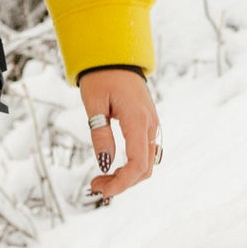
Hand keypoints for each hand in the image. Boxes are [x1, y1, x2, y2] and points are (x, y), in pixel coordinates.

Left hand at [77, 67, 160, 201]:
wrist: (116, 56)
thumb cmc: (101, 76)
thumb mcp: (94, 103)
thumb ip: (100, 134)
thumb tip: (104, 164)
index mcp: (138, 120)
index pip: (137, 163)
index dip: (122, 183)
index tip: (102, 190)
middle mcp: (151, 125)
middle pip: (145, 169)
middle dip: (122, 183)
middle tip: (95, 186)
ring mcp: (152, 125)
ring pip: (146, 163)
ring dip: (126, 176)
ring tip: (100, 179)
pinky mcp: (148, 125)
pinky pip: (145, 152)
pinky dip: (131, 166)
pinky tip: (113, 167)